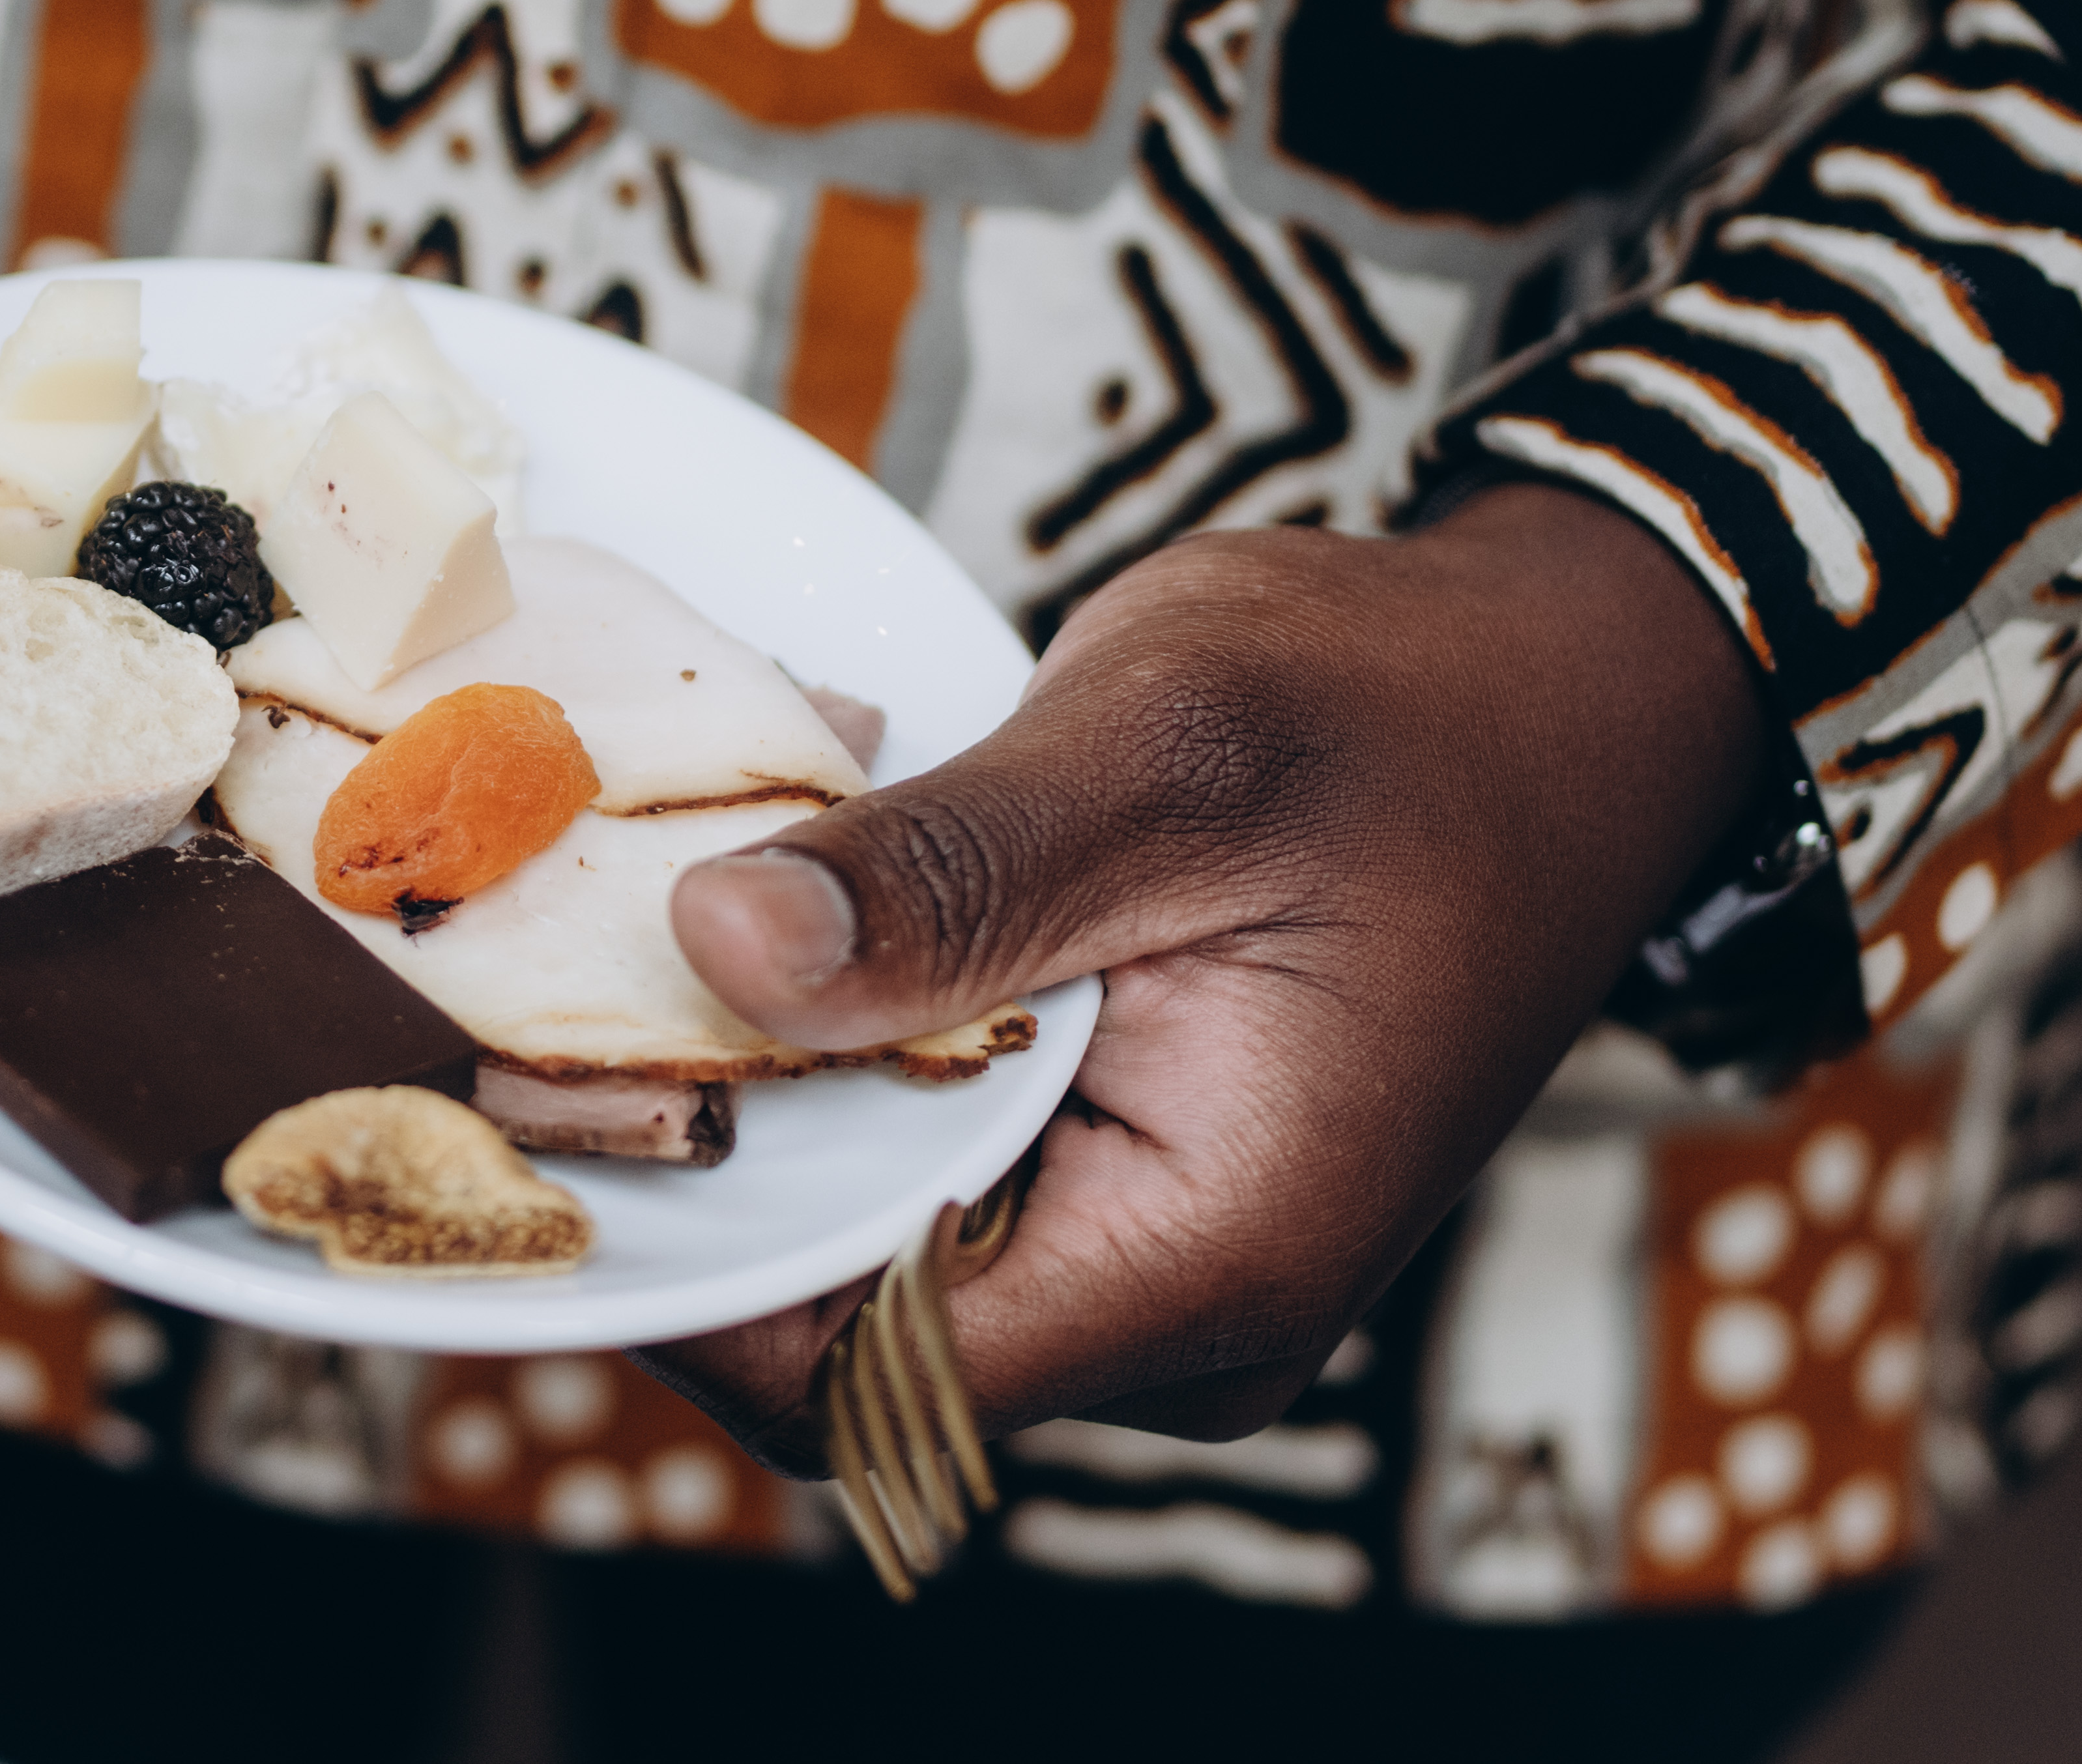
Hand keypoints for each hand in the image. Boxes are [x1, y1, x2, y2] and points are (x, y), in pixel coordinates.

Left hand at [637, 486, 1764, 1468]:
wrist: (1555, 699)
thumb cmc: (1400, 714)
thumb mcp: (1171, 744)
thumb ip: (952, 872)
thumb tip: (721, 947)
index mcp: (1204, 1258)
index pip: (863, 1381)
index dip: (679, 1278)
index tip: (526, 1111)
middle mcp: (1169, 1311)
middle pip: (839, 1330)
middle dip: (689, 1175)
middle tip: (537, 982)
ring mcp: (1140, 1257)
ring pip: (864, 1249)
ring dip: (753, 1105)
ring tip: (649, 924)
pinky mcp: (1112, 1178)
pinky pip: (921, 1174)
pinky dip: (831, 1066)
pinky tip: (773, 925)